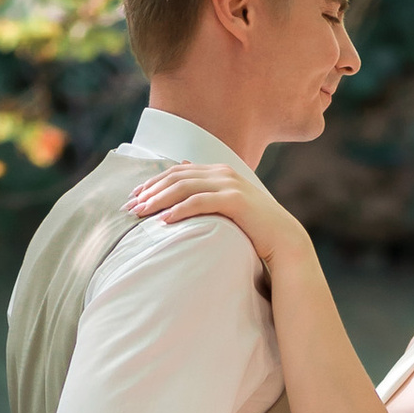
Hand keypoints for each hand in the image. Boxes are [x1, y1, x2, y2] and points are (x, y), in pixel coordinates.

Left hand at [131, 160, 317, 288]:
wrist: (283, 240)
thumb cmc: (253, 228)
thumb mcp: (227, 208)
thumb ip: (207, 196)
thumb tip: (182, 193)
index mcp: (218, 172)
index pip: (177, 171)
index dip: (153, 182)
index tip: (134, 197)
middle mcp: (222, 173)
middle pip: (176, 176)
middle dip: (150, 190)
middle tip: (130, 206)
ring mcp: (229, 184)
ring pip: (184, 186)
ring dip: (159, 199)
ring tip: (140, 212)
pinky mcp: (235, 200)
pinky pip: (200, 202)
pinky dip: (179, 209)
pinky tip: (164, 221)